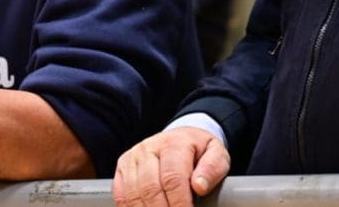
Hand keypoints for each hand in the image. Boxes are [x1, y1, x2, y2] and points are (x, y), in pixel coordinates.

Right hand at [112, 126, 229, 206]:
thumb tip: (199, 186)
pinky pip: (121, 195)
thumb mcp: (216, 154)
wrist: (181, 139)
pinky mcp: (122, 168)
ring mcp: (132, 158)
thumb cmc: (199, 151)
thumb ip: (212, 169)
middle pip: (151, 189)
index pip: (173, 179)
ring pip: (133, 194)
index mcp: (173, 144)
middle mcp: (148, 148)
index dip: (179, 204)